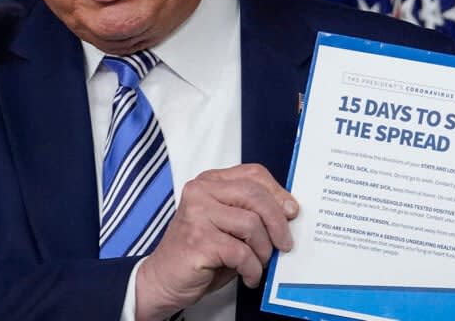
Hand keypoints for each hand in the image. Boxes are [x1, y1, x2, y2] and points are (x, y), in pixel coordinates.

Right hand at [134, 164, 298, 319]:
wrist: (162, 279)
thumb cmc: (200, 252)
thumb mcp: (227, 223)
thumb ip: (250, 211)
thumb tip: (289, 213)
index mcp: (210, 182)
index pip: (253, 174)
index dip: (278, 192)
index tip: (291, 212)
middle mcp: (201, 193)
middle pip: (255, 196)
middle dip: (278, 222)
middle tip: (285, 243)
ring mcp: (197, 215)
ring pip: (251, 224)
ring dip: (264, 250)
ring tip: (260, 263)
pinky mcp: (198, 241)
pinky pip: (241, 252)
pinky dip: (252, 268)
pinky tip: (249, 276)